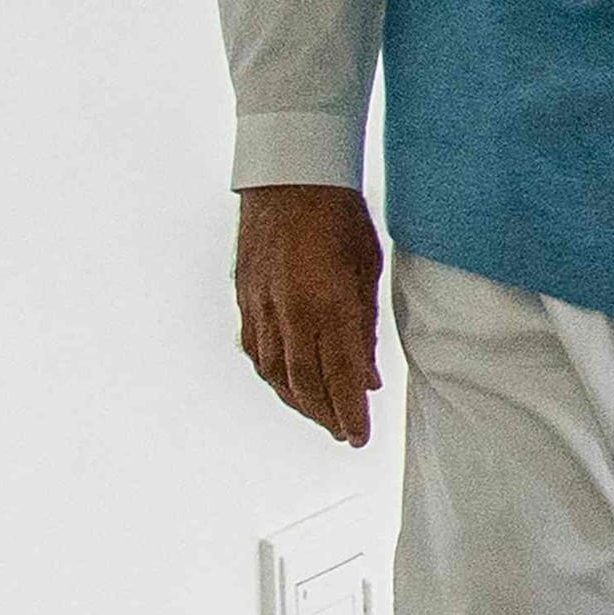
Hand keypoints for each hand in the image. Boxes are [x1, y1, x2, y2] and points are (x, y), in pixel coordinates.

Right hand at [235, 184, 386, 444]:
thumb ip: (364, 328)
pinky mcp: (245, 298)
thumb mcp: (366, 270)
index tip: (360, 436)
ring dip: (298, 400)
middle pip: (305, 381)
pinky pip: (256, 349)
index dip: (350, 411)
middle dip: (326, 414)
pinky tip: (287, 384)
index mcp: (327, 303)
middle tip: (345, 433)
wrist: (289, 178)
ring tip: (321, 415)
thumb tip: (367, 377)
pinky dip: (273, 374)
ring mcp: (261, 305)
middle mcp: (289, 311)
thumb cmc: (339, 218)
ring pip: (275, 371)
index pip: (340, 374)